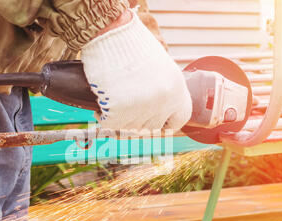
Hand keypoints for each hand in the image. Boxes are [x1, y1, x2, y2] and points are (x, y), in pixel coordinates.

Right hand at [80, 10, 191, 130]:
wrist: (111, 32)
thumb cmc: (133, 46)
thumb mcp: (161, 67)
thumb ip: (165, 90)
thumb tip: (161, 113)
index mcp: (176, 90)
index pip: (178, 119)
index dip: (166, 121)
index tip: (155, 119)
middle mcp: (163, 102)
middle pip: (151, 125)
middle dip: (139, 117)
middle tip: (128, 101)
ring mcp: (141, 108)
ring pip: (130, 126)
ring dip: (121, 115)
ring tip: (115, 93)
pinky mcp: (119, 111)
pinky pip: (110, 123)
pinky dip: (103, 114)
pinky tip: (103, 99)